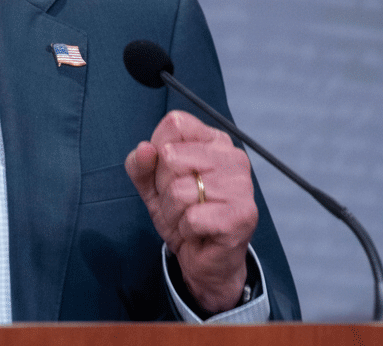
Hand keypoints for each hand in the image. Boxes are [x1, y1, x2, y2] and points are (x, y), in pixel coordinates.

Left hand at [124, 110, 256, 313]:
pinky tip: (198, 232)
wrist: (202, 258)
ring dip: (173, 212)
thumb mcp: (150, 185)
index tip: (169, 173)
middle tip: (179, 201)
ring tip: (187, 218)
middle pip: (171, 156)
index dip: (158, 151)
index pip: (174, 124)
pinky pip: (192, 218)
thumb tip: (145, 149)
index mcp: (214, 140)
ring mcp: (242, 186)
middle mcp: (233, 157)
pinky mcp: (242, 215)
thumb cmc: (181, 213)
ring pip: (179, 190)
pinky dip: (186, 229)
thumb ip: (140, 164)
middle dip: (163, 186)